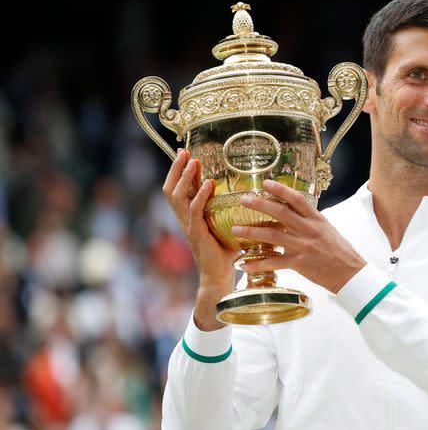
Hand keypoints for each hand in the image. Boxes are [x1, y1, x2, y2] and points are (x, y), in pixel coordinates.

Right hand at [163, 149, 238, 328]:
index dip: (178, 171)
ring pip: (178, 198)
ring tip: (193, 163)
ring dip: (185, 178)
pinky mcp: (198, 234)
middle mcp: (185, 219)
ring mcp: (189, 226)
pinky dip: (200, 196)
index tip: (184, 152)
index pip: (178, 189)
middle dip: (176, 169)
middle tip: (184, 152)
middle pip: (170, 189)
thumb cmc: (227, 251)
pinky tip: (209, 184)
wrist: (220, 277)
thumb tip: (254, 192)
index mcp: (190, 216)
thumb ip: (233, 209)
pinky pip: (194, 212)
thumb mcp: (227, 225)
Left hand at [232, 179, 365, 293]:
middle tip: (243, 200)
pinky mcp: (299, 263)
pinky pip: (274, 262)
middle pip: (280, 213)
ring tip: (235, 230)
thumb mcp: (328, 231)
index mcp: (317, 220)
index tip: (266, 183)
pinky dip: (257, 264)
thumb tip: (296, 214)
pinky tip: (244, 265)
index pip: (297, 199)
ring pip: (272, 236)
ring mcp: (303, 246)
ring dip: (251, 232)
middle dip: (260, 205)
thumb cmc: (341, 252)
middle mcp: (309, 230)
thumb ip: (311, 222)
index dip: (281, 190)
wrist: (351, 274)